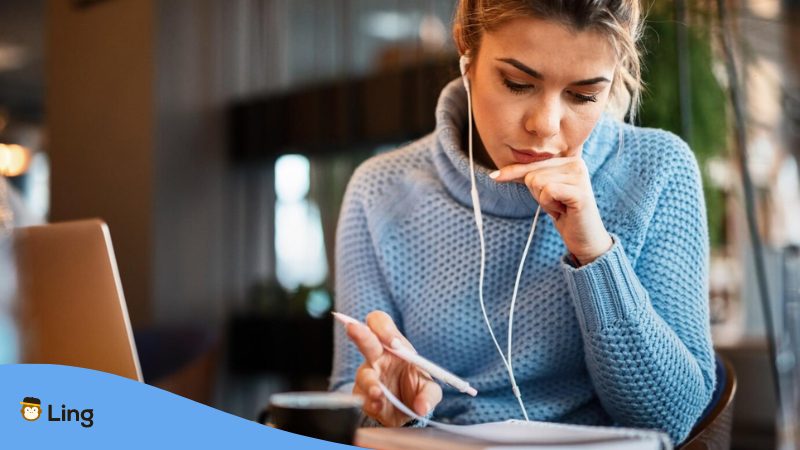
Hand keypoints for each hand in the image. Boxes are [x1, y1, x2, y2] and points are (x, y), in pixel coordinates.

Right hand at [346, 311, 441, 426]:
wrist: (407, 413)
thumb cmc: (416, 391)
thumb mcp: (430, 391)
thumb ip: (429, 395)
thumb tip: (423, 407)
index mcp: (393, 346)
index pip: (381, 324)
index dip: (383, 329)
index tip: (394, 343)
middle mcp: (376, 357)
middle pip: (364, 339)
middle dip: (359, 333)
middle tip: (352, 328)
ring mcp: (368, 375)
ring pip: (363, 374)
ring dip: (370, 382)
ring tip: (378, 392)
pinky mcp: (362, 395)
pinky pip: (361, 397)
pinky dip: (370, 402)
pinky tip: (378, 406)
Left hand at [491, 156, 611, 264]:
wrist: (584, 237)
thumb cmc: (563, 211)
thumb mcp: (542, 190)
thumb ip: (526, 177)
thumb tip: (496, 174)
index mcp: (568, 159)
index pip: (532, 164)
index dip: (513, 172)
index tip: (493, 177)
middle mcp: (577, 163)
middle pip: (532, 173)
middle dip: (537, 193)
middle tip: (556, 203)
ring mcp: (580, 176)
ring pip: (537, 183)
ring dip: (544, 201)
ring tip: (560, 206)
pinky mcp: (580, 192)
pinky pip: (547, 192)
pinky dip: (549, 205)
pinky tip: (563, 210)